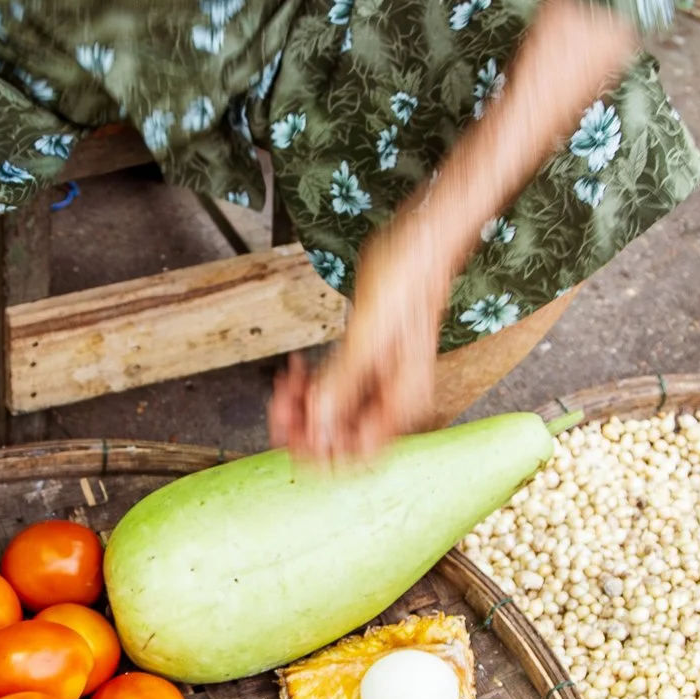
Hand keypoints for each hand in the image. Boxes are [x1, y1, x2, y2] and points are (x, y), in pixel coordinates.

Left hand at [269, 226, 447, 463]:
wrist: (419, 244)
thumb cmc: (406, 280)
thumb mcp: (368, 335)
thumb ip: (342, 384)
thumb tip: (317, 428)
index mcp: (402, 402)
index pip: (356, 455)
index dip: (319, 449)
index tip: (291, 428)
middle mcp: (392, 400)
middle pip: (340, 438)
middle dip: (304, 424)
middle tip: (280, 397)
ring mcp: (379, 384)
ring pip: (331, 415)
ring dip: (303, 404)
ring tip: (286, 379)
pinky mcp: (367, 365)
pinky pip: (332, 389)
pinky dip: (311, 384)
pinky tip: (296, 368)